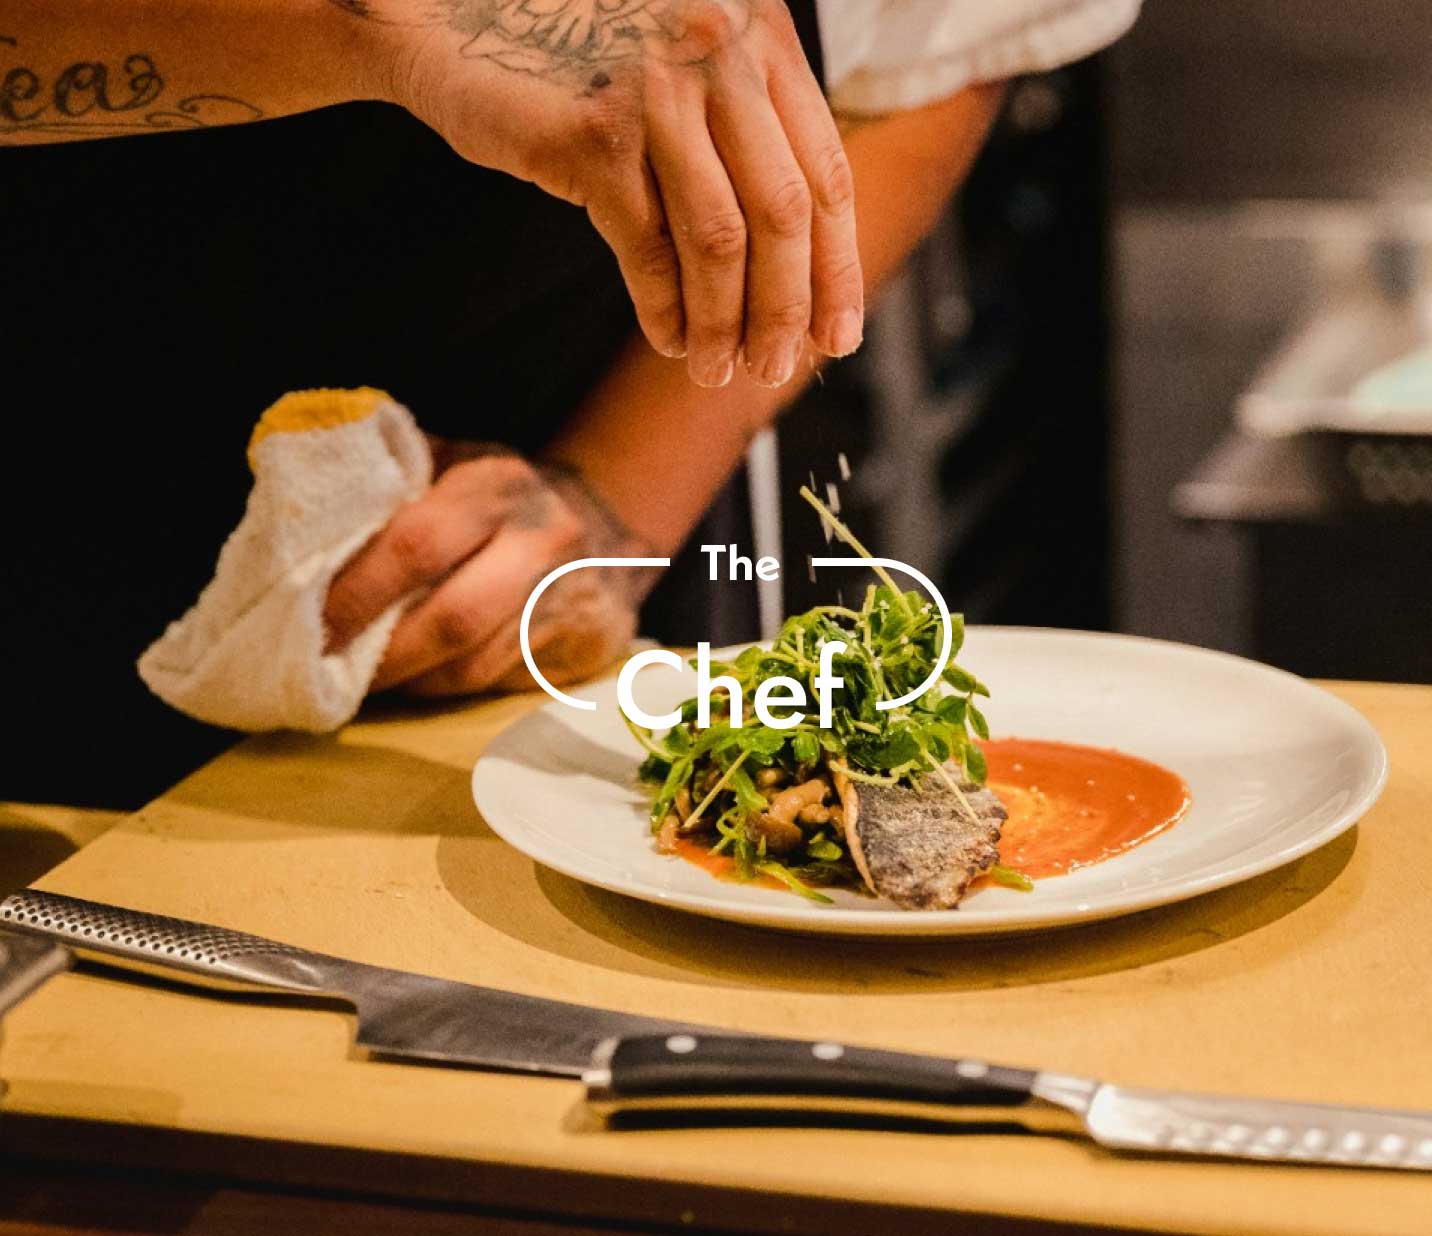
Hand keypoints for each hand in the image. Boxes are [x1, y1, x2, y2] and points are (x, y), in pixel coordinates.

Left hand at [324, 443, 658, 695]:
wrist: (608, 526)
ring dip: (406, 682)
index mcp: (499, 485)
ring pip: (472, 666)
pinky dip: (441, 689)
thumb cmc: (501, 498)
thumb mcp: (453, 464)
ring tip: (356, 683)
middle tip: (322, 672)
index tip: (309, 623)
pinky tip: (412, 681)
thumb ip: (389, 486)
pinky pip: (496, 684)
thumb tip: (297, 527)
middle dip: (379, 656)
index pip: (418, 544)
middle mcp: (543, 540)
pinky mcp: (584, 648)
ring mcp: (570, 598)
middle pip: (451, 619)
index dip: (357, 592)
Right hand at [342, 0, 862, 387]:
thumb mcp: (682, 71)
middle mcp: (720, 53)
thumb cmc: (572, 56)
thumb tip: (796, 267)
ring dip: (724, 323)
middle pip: (784, 213)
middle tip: (775, 367)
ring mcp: (658, 90)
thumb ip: (742, 134)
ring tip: (718, 370)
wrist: (451, 18)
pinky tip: (669, 340)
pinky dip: (665, 308)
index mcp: (759, 36)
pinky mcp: (595, 135)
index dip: (836, 269)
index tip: (836, 335)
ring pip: (722, 240)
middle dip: (786, 309)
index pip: (824, 173)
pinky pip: (649, 248)